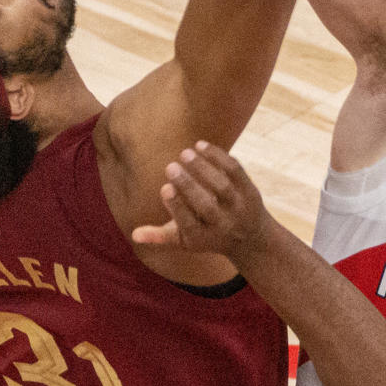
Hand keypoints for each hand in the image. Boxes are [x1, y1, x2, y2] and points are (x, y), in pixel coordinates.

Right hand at [129, 142, 274, 262]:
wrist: (251, 238)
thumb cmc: (207, 235)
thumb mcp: (185, 240)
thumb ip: (160, 236)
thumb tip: (134, 235)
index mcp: (203, 238)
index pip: (189, 224)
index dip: (177, 207)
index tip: (165, 188)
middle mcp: (223, 225)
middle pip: (205, 206)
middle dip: (188, 186)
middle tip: (170, 166)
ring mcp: (239, 208)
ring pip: (222, 187)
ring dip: (203, 168)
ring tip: (185, 152)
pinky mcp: (250, 192)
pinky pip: (235, 172)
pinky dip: (219, 157)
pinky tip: (200, 145)